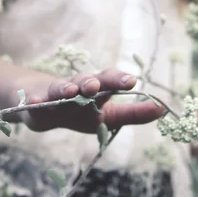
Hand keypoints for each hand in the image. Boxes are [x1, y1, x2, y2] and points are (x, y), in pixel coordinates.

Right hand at [20, 68, 164, 132]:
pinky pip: (34, 102)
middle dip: (98, 81)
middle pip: (89, 81)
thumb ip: (133, 114)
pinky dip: (34, 102)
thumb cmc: (78, 109)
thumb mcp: (107, 115)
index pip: (112, 82)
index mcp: (97, 91)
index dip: (121, 82)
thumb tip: (163, 109)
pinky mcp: (35, 102)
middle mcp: (78, 88)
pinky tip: (34, 102)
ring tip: (74, 91)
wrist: (39, 104)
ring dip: (68, 88)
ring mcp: (55, 94)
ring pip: (63, 87)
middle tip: (107, 84)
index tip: (137, 85)